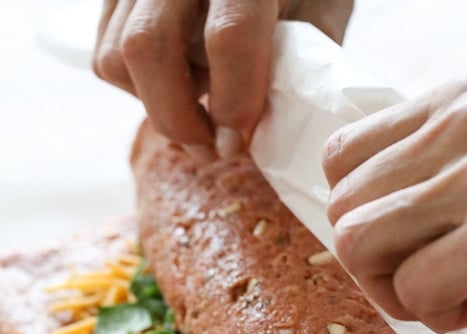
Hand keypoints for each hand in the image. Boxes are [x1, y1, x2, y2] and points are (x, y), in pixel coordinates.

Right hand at [93, 0, 352, 155]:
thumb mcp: (320, 10)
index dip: (235, 104)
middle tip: (210, 147)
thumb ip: (303, 63)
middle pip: (150, 48)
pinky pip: (105, 58)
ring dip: (156, 106)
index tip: (238, 143)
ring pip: (116, 58)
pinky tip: (178, 84)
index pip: (230, 36)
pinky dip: (137, 89)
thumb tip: (267, 129)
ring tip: (199, 112)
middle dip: (178, 119)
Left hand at [323, 75, 466, 332]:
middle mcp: (463, 124)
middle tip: (426, 278)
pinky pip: (411, 288)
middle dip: (373, 265)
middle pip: (341, 209)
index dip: (358, 216)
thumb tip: (351, 215)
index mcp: (455, 102)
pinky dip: (436, 315)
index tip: (404, 242)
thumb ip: (427, 170)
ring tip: (448, 293)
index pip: (339, 158)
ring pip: (357, 245)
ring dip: (395, 292)